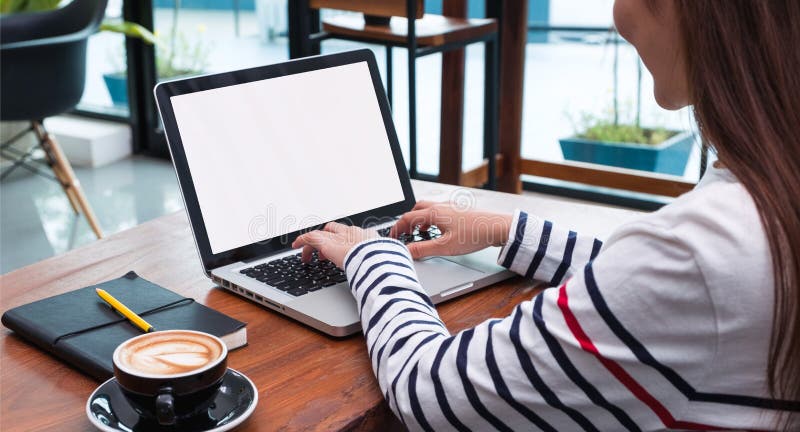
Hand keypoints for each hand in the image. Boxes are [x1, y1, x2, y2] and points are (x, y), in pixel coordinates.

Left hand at [291, 222, 379, 268]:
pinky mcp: (327, 242)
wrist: (379, 261)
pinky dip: (302, 240)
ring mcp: (339, 237)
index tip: (341, 252)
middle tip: (323, 254)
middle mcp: (353, 233)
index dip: (344, 242)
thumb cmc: (385, 266)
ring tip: (307, 257)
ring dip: (313, 246)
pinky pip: (310, 237)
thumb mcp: (386, 265)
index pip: (352, 235)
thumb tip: (384, 281)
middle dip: (327, 239)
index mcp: (368, 238)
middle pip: (334, 231)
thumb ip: (381, 269)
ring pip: (321, 235)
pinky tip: (295, 246)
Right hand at [389, 201, 512, 259]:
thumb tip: (406, 251)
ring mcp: (450, 207)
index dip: (397, 228)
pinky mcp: (459, 211)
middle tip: (404, 233)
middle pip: (416, 209)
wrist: (497, 228)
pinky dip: (431, 219)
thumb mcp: (444, 247)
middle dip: (407, 221)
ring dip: (419, 219)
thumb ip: (423, 249)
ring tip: (419, 232)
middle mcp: (441, 207)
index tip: (392, 237)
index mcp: (434, 213)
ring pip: (428, 209)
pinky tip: (437, 230)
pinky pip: (438, 211)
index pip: (407, 218)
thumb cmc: (474, 235)